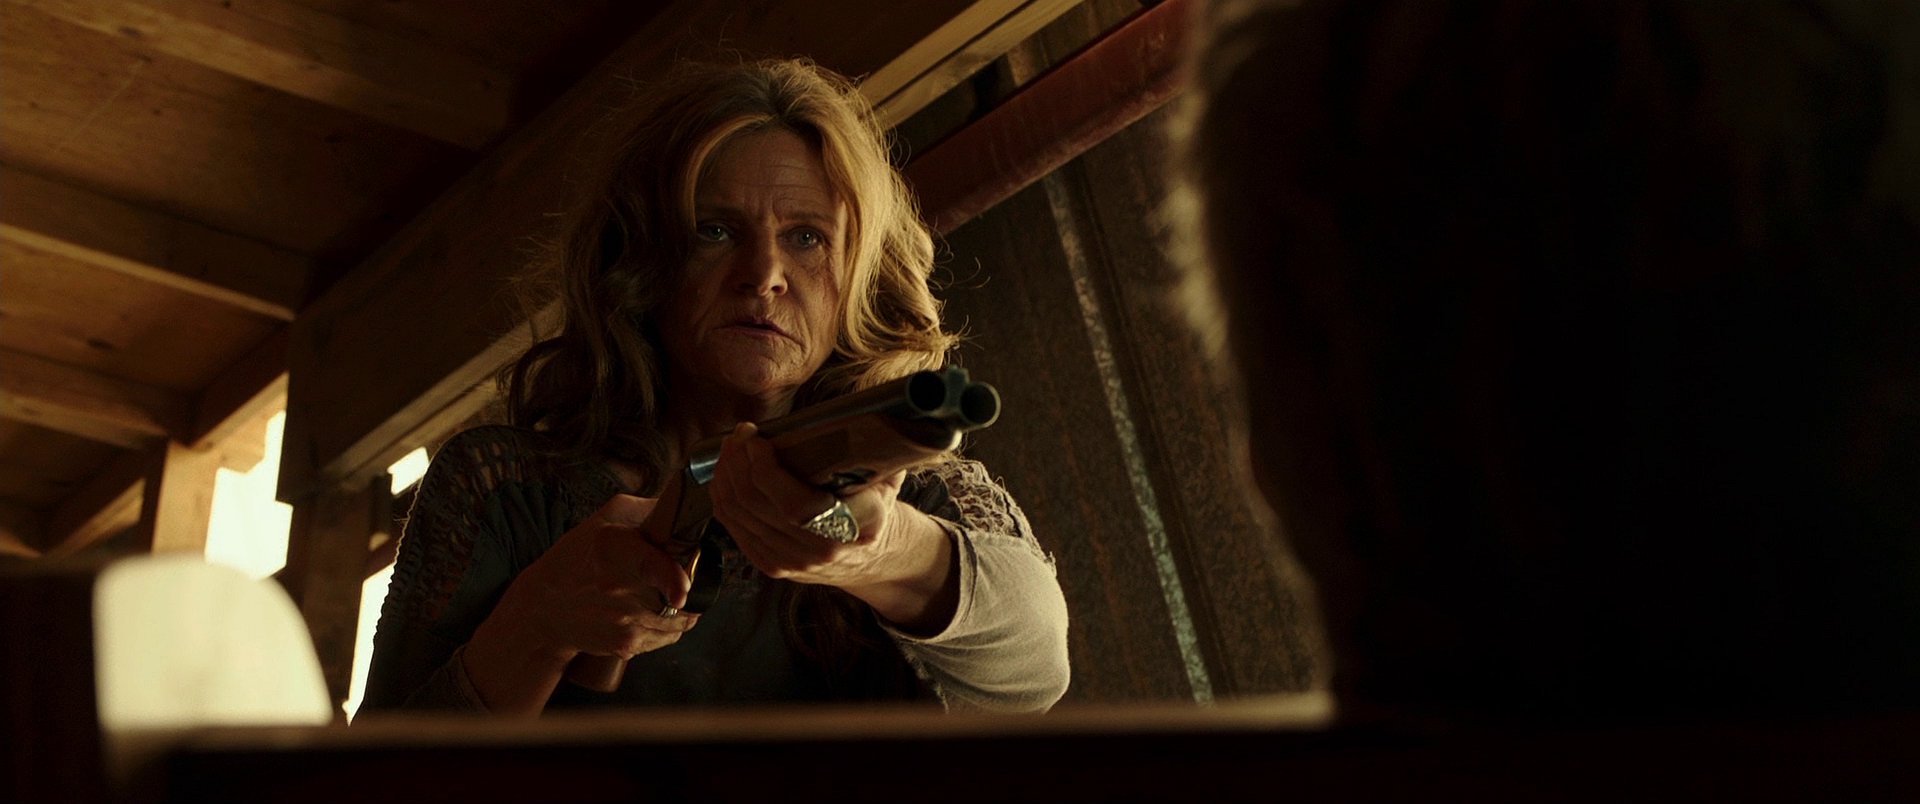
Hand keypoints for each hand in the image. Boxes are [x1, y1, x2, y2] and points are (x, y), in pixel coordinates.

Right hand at [465, 494, 699, 714]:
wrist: (544, 606)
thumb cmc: (578, 556)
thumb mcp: (607, 518)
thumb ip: (650, 509)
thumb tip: (687, 511)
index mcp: (616, 550)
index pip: (652, 567)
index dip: (674, 580)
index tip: (684, 590)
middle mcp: (621, 590)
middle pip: (683, 592)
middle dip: (690, 582)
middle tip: (678, 571)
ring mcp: (625, 622)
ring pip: (683, 619)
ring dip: (683, 606)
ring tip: (661, 592)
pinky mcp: (627, 644)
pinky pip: (669, 636)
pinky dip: (670, 625)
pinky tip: (651, 611)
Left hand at [707, 423, 958, 630]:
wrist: (873, 556)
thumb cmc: (877, 505)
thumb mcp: (887, 477)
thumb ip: (876, 448)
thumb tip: (870, 409)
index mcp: (852, 529)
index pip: (796, 506)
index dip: (765, 470)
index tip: (757, 438)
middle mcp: (820, 552)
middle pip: (758, 506)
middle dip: (739, 462)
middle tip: (741, 433)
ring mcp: (793, 563)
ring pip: (739, 515)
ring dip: (726, 475)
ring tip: (733, 447)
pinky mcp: (772, 565)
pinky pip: (733, 527)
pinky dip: (723, 496)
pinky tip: (727, 472)